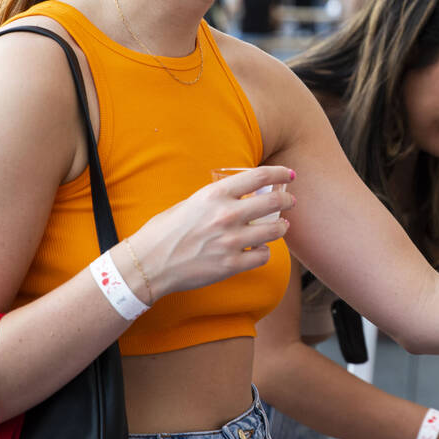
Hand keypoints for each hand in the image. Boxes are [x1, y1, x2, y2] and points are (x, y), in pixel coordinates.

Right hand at [132, 166, 295, 297]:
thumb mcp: (190, 203)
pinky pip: (263, 256)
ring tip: (282, 226)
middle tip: (291, 201)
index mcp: (215, 194)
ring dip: (282, 227)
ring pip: (275, 230)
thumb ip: (217, 199)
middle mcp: (226, 215)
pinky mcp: (231, 265)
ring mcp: (231, 241)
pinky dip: (264, 252)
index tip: (290, 173)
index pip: (259, 176)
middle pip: (274, 202)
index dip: (280, 172)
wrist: (148, 264)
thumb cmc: (164, 231)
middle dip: (287, 200)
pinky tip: (260, 250)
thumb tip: (241, 196)